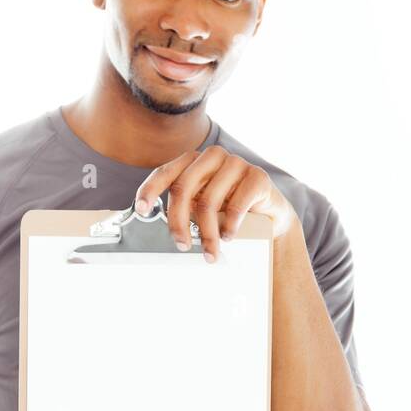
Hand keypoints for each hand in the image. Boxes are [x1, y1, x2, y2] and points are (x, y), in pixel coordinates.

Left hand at [134, 146, 299, 260]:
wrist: (269, 215)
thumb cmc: (229, 210)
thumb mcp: (201, 207)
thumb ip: (183, 208)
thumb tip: (164, 228)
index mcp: (194, 162)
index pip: (165, 173)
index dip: (150, 190)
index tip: (141, 209)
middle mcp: (213, 157)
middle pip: (183, 189)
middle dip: (178, 222)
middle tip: (182, 246)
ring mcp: (236, 163)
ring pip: (208, 202)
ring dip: (207, 235)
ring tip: (210, 253)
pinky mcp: (257, 177)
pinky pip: (236, 206)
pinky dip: (229, 227)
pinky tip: (228, 237)